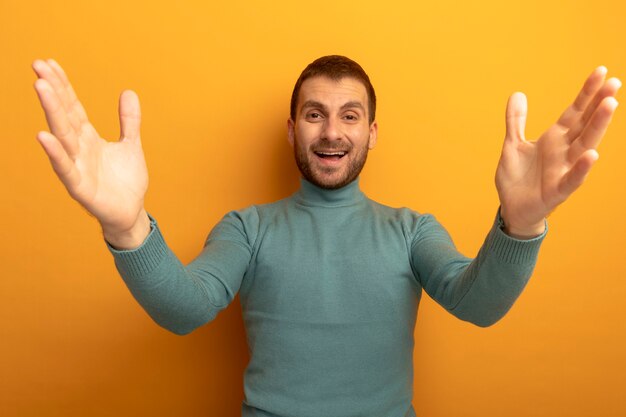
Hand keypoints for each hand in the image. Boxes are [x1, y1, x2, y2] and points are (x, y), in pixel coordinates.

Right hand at [33, 59, 149, 248]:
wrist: (131, 211)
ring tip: (41, 87)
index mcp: (88, 138)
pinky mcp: (80, 187)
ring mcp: (77, 167)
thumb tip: (128, 91)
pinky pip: (65, 168)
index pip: (72, 106)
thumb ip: (129, 120)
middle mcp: (79, 149)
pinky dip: (55, 153)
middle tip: (38, 66)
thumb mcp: (131, 144)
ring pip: (62, 136)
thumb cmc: (126, 181)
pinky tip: (43, 136)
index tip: (48, 63)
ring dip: (52, 112)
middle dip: (52, 91)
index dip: (63, 85)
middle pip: (63, 115)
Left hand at [495, 66, 619, 237]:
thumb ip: (516, 121)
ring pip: (585, 145)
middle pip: (585, 124)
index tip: (601, 71)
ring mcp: (564, 170)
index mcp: (555, 138)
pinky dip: (582, 168)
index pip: (575, 111)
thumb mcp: (512, 144)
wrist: (512, 207)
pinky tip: (592, 154)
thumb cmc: (518, 177)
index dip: (587, 93)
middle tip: (614, 83)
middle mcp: (564, 151)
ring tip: (610, 105)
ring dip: (597, 127)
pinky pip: (573, 178)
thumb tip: (517, 94)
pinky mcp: (558, 190)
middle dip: (599, 104)